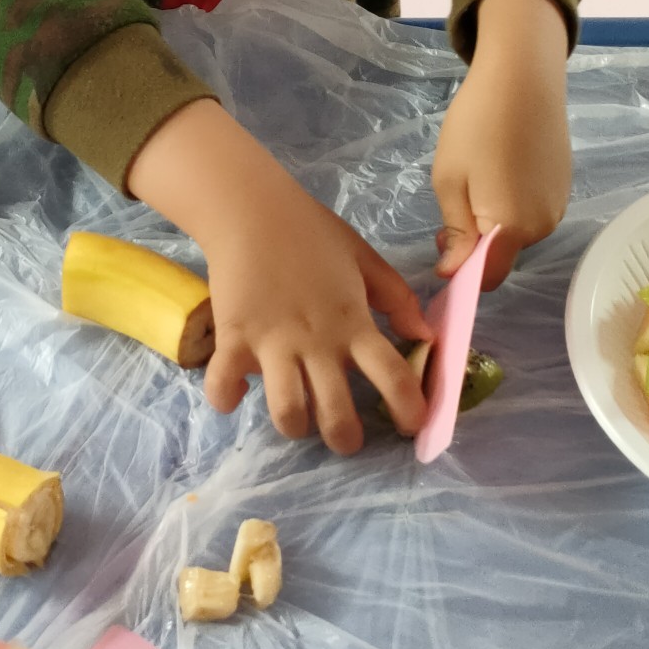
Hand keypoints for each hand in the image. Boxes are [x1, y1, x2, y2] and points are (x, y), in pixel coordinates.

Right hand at [129, 100, 431, 453]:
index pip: (393, 375)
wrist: (252, 209)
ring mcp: (273, 343)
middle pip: (337, 411)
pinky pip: (224, 383)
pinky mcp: (233, 337)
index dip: (410, 408)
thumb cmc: (312, 232)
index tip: (414, 426)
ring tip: (297, 419)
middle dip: (346, 438)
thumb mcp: (365, 258)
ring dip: (294, 425)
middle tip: (346, 439)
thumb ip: (396, 297)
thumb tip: (424, 336)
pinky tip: (235, 394)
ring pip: (286, 410)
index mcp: (354, 322)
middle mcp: (317, 341)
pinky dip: (227, 397)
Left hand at [432, 0, 571, 289]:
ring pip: (516, 232)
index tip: (442, 249)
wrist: (524, 76)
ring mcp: (557, 205)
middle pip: (502, 254)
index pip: (488, 278)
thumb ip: (457, 232)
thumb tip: (453, 274)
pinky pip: (530, 210)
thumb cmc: (477, 125)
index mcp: (511, 228)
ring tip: (476, 178)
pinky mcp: (563, 185)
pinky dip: (511, 203)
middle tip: (451, 205)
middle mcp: (542, 226)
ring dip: (493, 221)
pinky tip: (499, 168)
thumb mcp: (450, 180)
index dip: (463, 273)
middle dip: (475, 243)